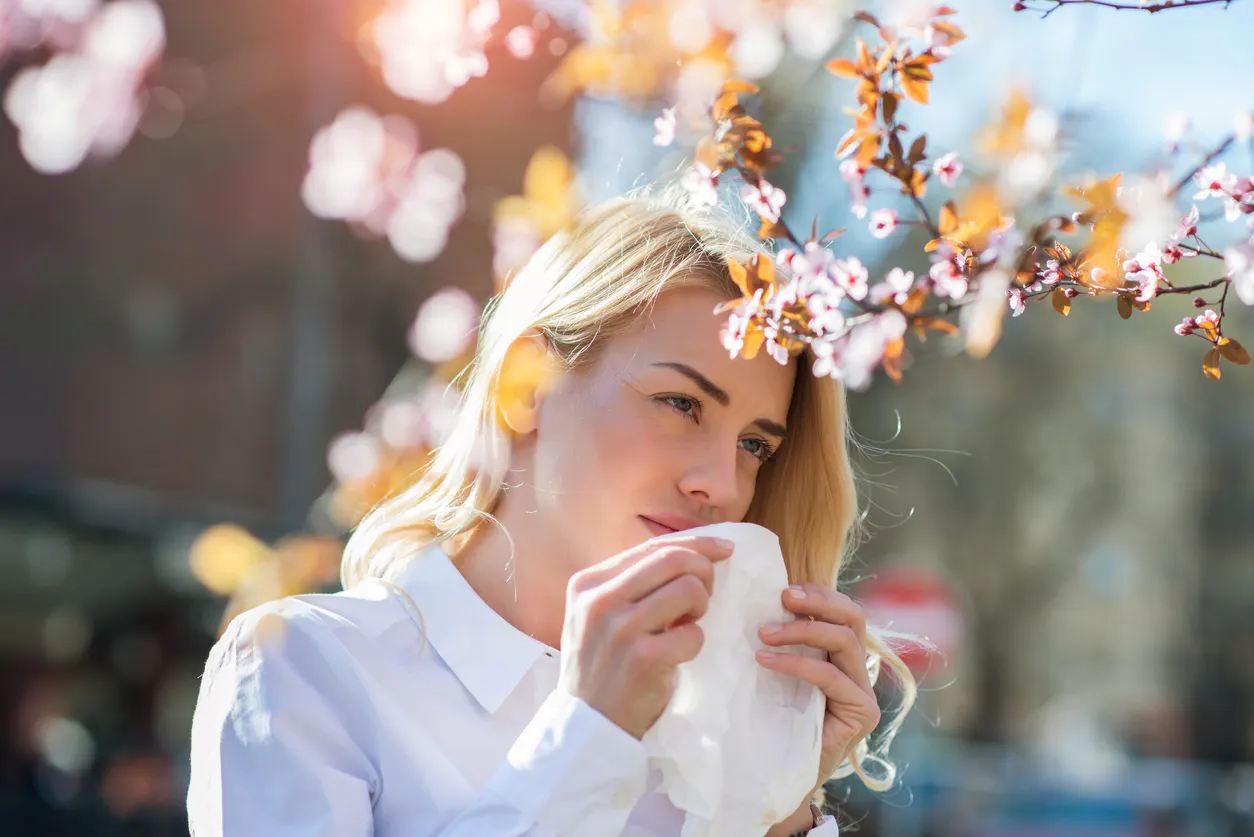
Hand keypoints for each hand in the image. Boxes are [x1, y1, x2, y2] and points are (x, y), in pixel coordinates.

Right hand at [558, 535, 734, 739]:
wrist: (589, 724)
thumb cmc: (602, 664)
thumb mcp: (598, 614)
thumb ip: (632, 583)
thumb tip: (692, 552)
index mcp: (588, 583)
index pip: (652, 546)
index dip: (696, 543)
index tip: (725, 549)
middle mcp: (600, 600)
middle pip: (674, 559)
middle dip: (704, 572)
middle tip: (703, 598)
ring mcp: (620, 629)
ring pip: (689, 589)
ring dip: (700, 607)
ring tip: (685, 625)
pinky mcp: (643, 659)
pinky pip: (694, 634)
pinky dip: (695, 643)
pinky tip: (677, 655)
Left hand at [756, 583, 881, 820]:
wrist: (775, 775)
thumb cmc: (770, 721)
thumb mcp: (775, 673)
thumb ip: (780, 642)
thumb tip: (754, 600)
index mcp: (843, 656)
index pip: (844, 611)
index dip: (819, 594)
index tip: (784, 588)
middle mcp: (859, 671)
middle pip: (854, 617)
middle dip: (819, 601)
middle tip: (782, 597)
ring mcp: (864, 693)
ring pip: (845, 641)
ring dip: (801, 631)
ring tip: (763, 634)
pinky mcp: (862, 714)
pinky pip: (831, 676)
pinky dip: (797, 662)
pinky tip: (766, 660)